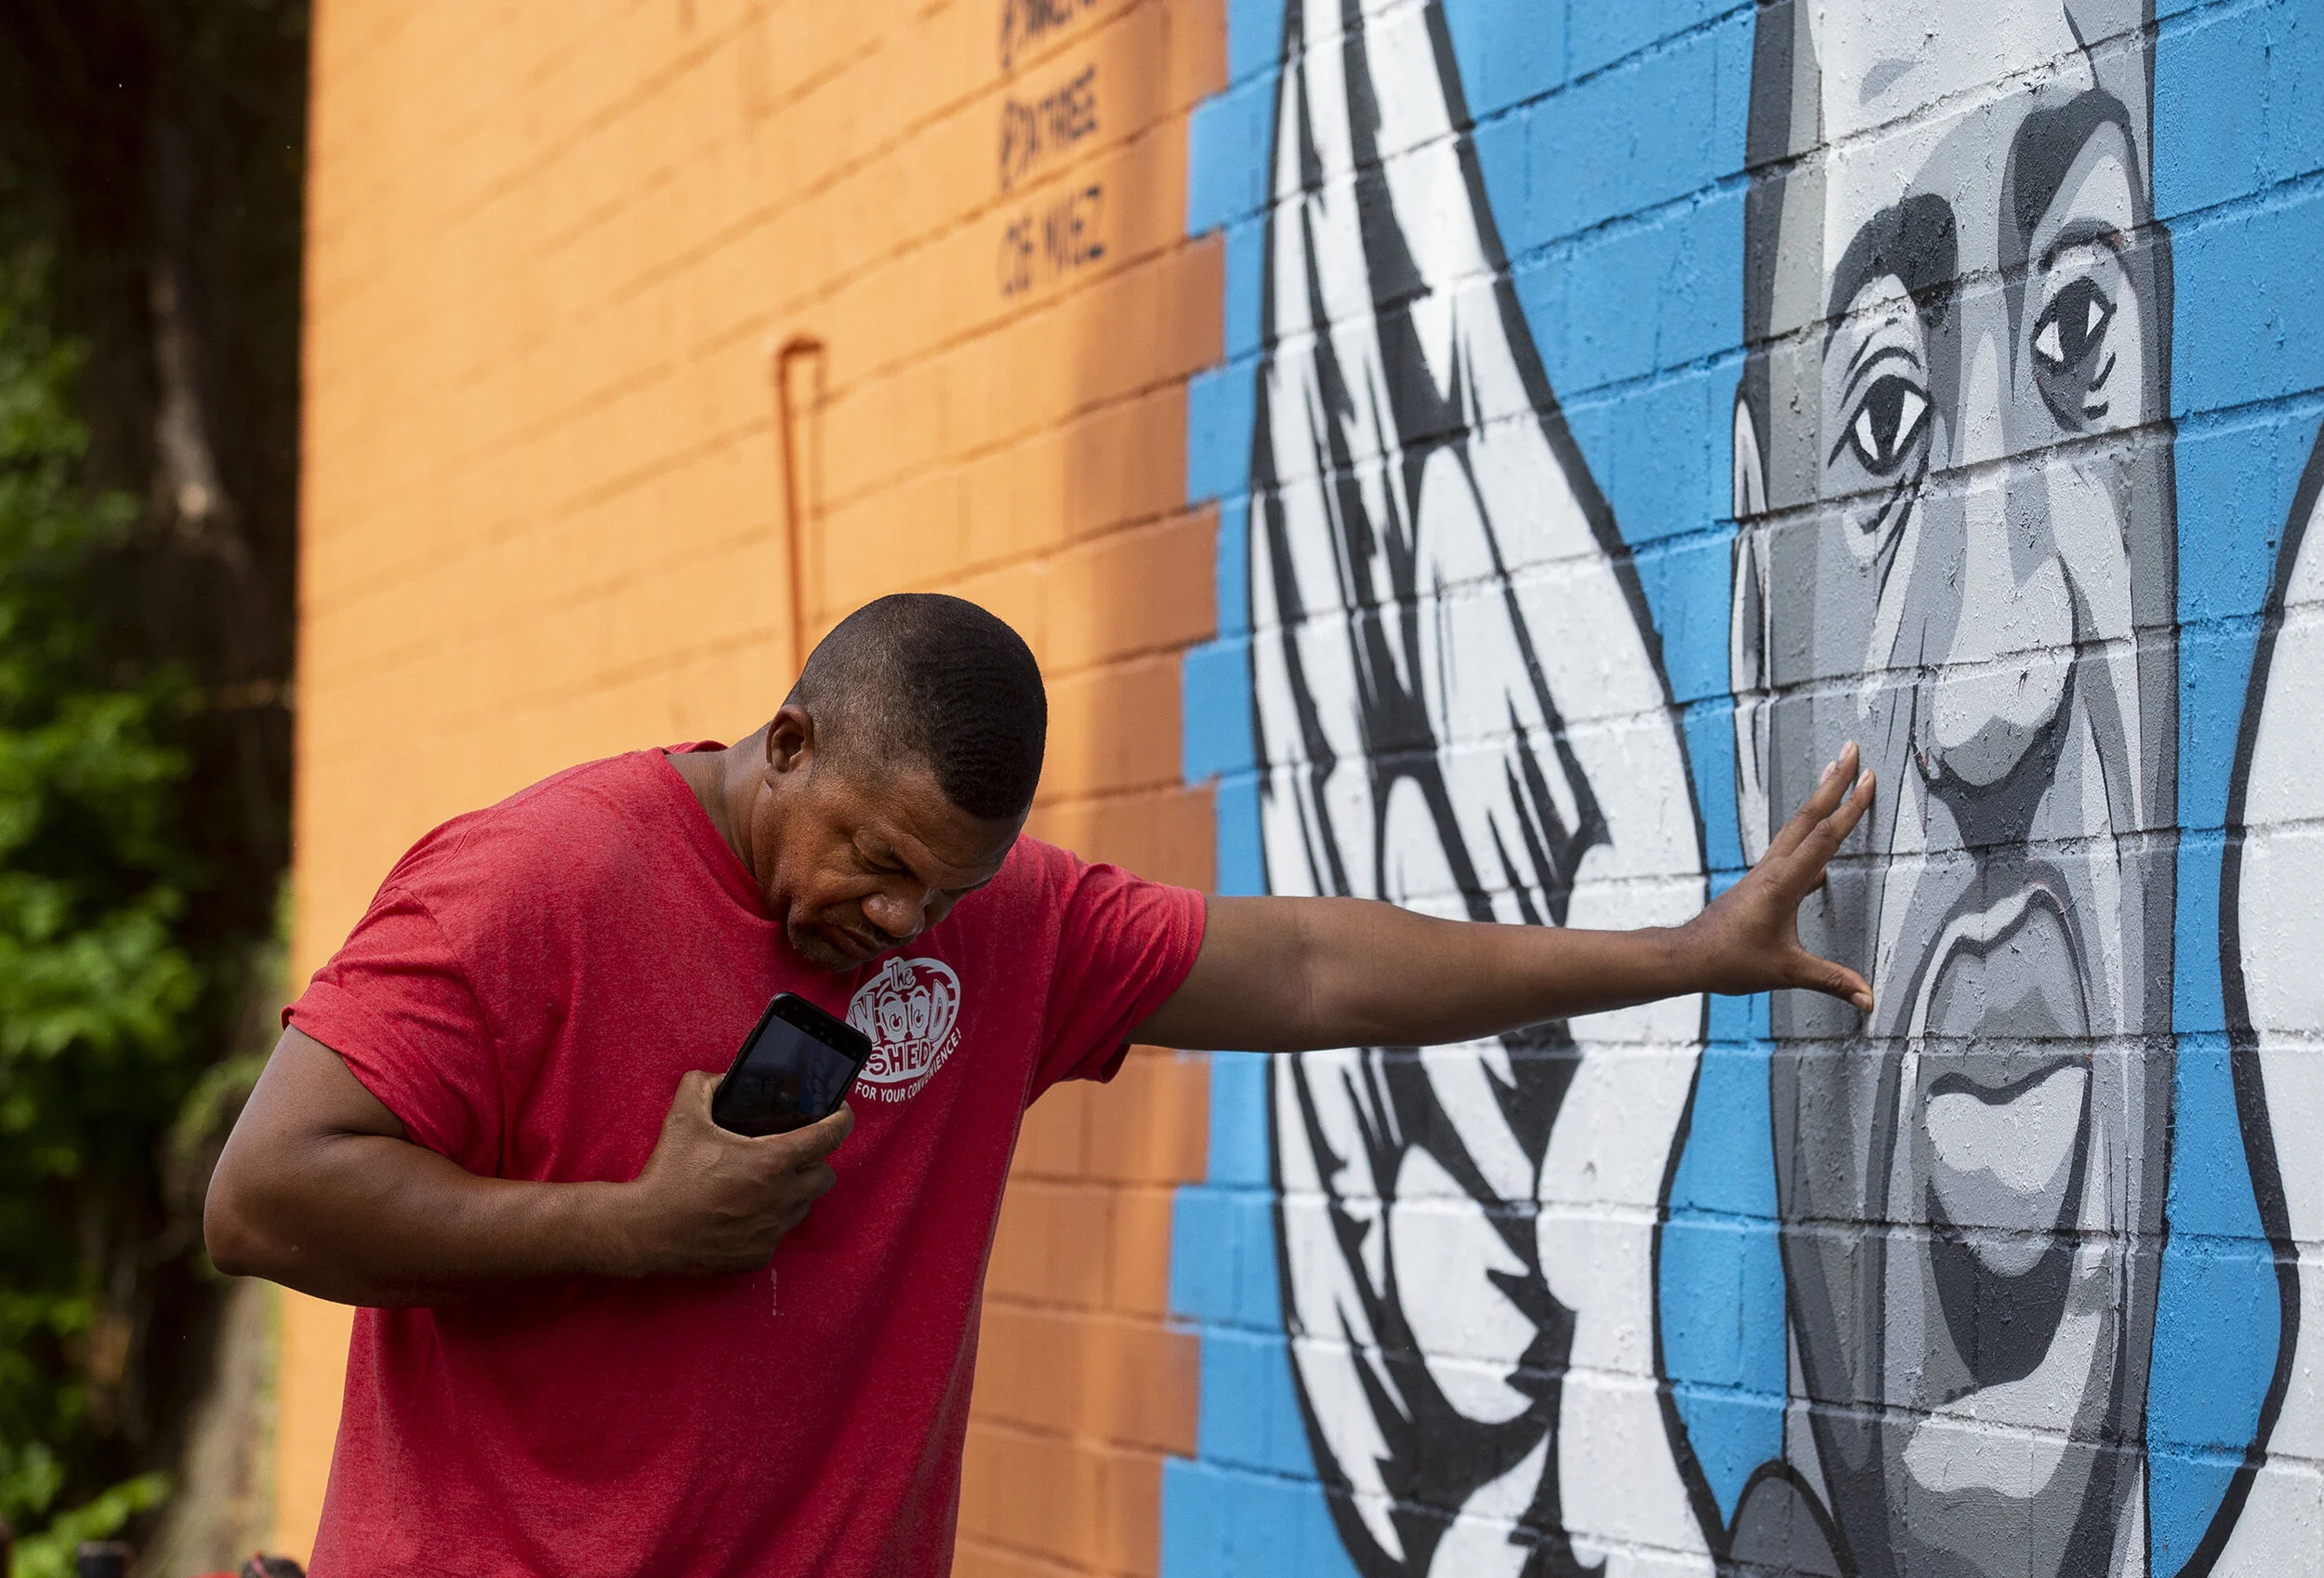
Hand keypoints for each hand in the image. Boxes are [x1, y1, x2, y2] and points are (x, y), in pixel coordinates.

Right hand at [613, 1070, 854, 1276]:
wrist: (645, 1231)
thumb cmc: (668, 1174)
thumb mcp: (683, 1117)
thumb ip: (704, 1085)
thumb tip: (721, 1079)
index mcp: (772, 1162)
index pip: (828, 1137)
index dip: (840, 1120)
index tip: (840, 1112)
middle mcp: (780, 1198)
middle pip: (825, 1175)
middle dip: (816, 1160)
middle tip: (794, 1151)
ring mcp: (771, 1231)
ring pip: (804, 1206)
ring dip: (795, 1191)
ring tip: (769, 1180)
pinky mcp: (758, 1256)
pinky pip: (778, 1233)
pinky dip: (771, 1220)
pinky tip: (748, 1209)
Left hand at [1678, 741, 1876, 1010]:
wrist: (1688, 957)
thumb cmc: (1729, 960)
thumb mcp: (1785, 972)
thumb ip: (1830, 981)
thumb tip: (1867, 999)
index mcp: (1783, 882)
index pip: (1824, 837)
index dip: (1850, 807)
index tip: (1868, 779)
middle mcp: (1773, 869)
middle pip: (1808, 816)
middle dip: (1833, 782)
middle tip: (1851, 750)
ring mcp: (1765, 872)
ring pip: (1797, 827)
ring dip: (1820, 800)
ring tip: (1836, 775)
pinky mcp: (1760, 882)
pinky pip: (1790, 849)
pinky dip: (1809, 835)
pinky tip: (1821, 848)